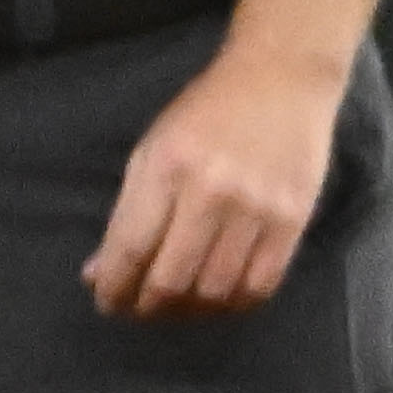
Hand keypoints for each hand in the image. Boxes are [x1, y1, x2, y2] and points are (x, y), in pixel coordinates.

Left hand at [88, 32, 344, 316]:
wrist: (280, 80)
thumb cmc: (204, 113)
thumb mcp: (151, 150)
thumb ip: (127, 213)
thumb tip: (100, 273)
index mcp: (165, 168)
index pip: (130, 247)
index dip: (114, 287)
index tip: (107, 303)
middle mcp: (210, 191)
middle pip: (172, 279)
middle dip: (147, 307)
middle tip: (140, 310)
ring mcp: (256, 207)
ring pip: (216, 289)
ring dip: (189, 312)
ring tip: (176, 308)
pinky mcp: (293, 218)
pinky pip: (261, 284)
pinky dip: (234, 303)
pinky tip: (219, 299)